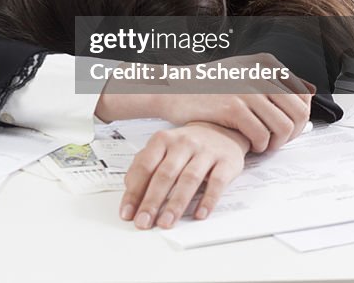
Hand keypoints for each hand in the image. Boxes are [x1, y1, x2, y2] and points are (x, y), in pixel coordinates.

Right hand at [95, 52, 314, 152]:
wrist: (174, 89)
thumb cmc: (209, 86)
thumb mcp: (244, 72)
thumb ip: (273, 81)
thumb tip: (310, 93)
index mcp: (266, 62)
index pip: (303, 95)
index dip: (299, 117)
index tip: (286, 129)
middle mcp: (261, 72)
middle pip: (298, 112)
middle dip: (292, 133)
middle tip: (276, 141)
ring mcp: (247, 89)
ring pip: (283, 126)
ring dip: (276, 142)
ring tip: (262, 145)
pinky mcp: (233, 107)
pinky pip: (262, 135)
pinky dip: (258, 145)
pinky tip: (249, 144)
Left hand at [119, 121, 248, 229]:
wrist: (222, 130)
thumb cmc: (186, 146)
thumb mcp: (162, 149)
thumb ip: (144, 165)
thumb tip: (129, 188)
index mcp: (162, 140)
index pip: (144, 167)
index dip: (134, 191)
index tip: (127, 212)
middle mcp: (183, 143)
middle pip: (165, 174)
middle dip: (152, 201)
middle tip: (144, 222)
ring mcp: (205, 152)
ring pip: (189, 179)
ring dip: (176, 204)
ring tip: (166, 223)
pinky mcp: (226, 162)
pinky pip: (217, 182)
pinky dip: (208, 200)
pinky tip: (199, 214)